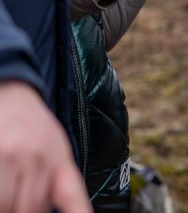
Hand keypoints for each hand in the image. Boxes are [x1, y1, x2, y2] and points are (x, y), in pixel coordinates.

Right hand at [0, 81, 91, 212]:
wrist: (13, 92)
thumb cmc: (34, 128)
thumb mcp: (56, 148)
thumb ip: (57, 180)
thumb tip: (49, 207)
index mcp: (61, 159)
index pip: (73, 198)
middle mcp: (40, 158)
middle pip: (31, 210)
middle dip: (27, 212)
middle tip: (22, 203)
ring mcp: (14, 157)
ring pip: (8, 206)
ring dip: (8, 206)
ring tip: (9, 196)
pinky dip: (0, 198)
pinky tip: (3, 187)